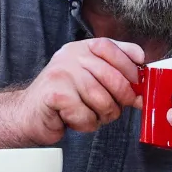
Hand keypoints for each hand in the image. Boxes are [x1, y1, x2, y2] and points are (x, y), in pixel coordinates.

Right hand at [21, 38, 143, 144]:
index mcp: (82, 48)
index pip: (113, 48)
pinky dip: (86, 123)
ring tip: (92, 114)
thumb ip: (116, 76)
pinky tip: (76, 120)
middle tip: (117, 108)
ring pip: (101, 98)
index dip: (130, 67)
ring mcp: (62, 73)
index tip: (137, 83)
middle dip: (121, 98)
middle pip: (112, 76)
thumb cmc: (64, 99)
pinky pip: (85, 114)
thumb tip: (142, 88)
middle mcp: (71, 56)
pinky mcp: (55, 94)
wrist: (28, 114)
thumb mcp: (91, 80)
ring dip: (102, 114)